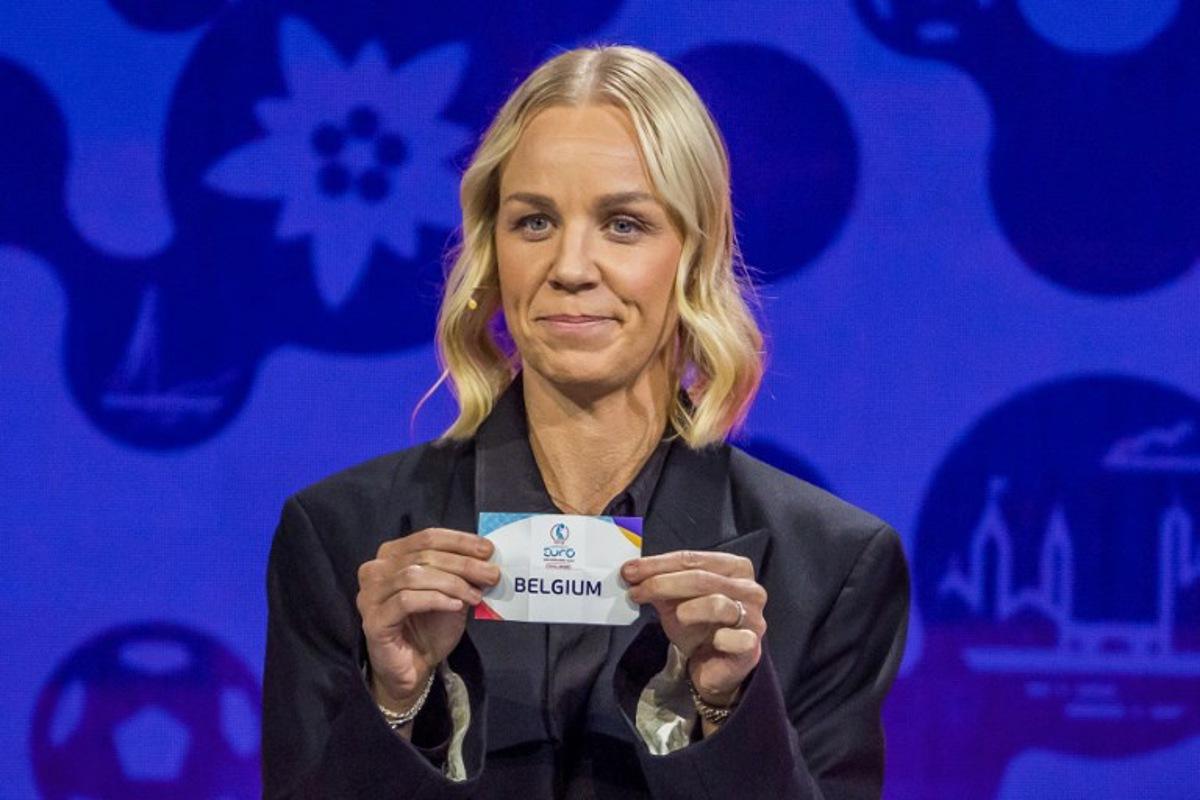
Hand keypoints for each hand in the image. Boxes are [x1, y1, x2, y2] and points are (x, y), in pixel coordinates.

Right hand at [356, 528, 498, 709]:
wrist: (413, 668)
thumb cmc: (430, 627)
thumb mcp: (451, 592)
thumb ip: (461, 572)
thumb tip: (486, 556)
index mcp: (391, 555)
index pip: (428, 537)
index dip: (460, 541)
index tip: (488, 550)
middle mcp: (375, 570)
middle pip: (424, 555)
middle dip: (463, 564)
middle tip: (491, 574)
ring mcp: (370, 595)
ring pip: (414, 575)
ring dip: (452, 583)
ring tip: (475, 595)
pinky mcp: (373, 620)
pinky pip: (406, 600)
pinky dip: (435, 599)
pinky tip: (456, 606)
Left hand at [622, 550, 765, 705]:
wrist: (713, 667)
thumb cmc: (698, 626)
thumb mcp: (675, 600)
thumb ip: (659, 583)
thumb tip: (631, 572)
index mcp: (735, 568)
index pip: (693, 559)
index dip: (658, 564)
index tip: (630, 571)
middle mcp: (749, 588)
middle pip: (701, 578)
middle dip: (663, 583)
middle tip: (635, 591)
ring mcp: (754, 616)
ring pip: (717, 603)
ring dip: (687, 608)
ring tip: (673, 616)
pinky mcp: (752, 645)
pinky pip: (731, 637)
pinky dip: (717, 638)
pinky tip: (710, 641)